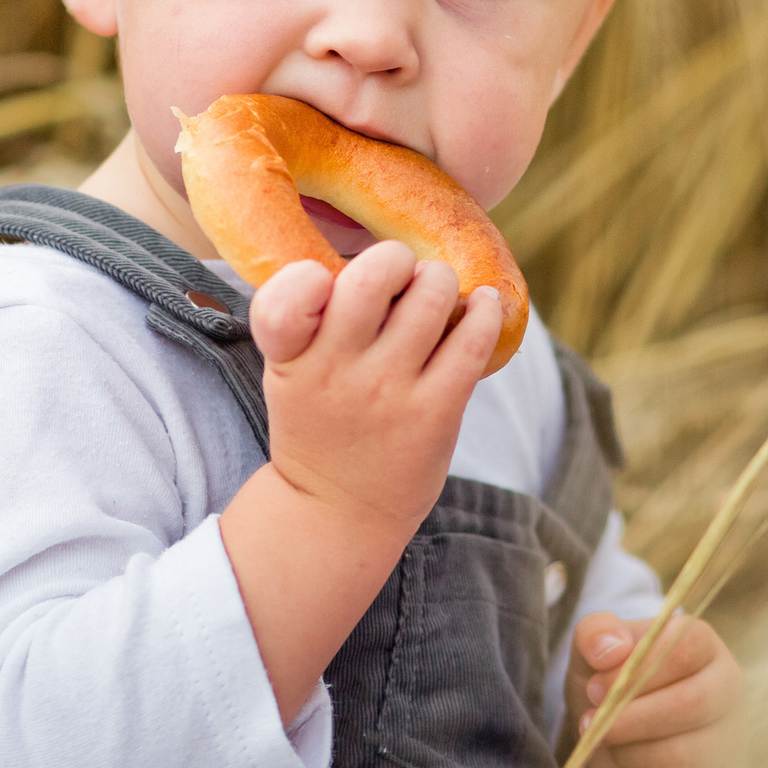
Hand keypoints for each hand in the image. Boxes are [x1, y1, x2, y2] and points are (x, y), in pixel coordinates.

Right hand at [250, 242, 500, 538]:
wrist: (338, 512)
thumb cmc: (318, 423)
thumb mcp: (288, 373)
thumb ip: (310, 318)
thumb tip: (382, 255)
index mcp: (290, 359)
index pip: (283, 298)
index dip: (306, 278)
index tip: (326, 282)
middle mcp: (336, 372)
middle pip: (373, 276)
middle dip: (395, 259)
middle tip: (401, 274)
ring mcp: (388, 392)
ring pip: (432, 294)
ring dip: (440, 280)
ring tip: (436, 293)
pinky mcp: (436, 412)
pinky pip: (473, 338)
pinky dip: (484, 309)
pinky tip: (482, 304)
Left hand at [561, 611, 744, 767]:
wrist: (616, 743)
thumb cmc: (611, 684)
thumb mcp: (592, 652)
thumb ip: (595, 633)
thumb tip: (611, 648)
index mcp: (704, 646)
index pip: (687, 648)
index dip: (636, 670)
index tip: (595, 687)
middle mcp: (729, 690)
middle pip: (693, 704)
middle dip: (631, 719)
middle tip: (592, 723)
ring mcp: (732, 743)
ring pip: (689, 756)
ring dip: (633, 756)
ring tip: (610, 747)